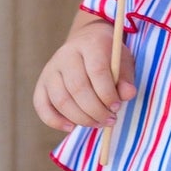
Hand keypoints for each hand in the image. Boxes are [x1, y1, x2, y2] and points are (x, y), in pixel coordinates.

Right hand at [33, 15, 136, 133]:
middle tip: (110, 120)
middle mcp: (66, 54)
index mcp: (90, 45)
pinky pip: (41, 105)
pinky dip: (55, 121)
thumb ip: (125, 79)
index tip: (117, 107)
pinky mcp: (42, 82)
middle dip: (96, 111)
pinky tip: (71, 127)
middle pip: (77, 88)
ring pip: (61, 100)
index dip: (107, 94)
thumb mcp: (123, 63)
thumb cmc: (108, 58)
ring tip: (98, 123)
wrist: (86, 43)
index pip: (97, 71)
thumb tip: (128, 94)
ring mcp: (51, 68)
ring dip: (81, 119)